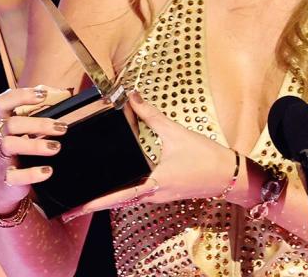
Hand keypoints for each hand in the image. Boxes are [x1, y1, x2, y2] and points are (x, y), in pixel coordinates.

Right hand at [0, 85, 71, 213]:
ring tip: (56, 147)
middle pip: (13, 124)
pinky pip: (15, 176)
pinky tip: (47, 171)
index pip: (3, 102)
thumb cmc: (15, 145)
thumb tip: (62, 93)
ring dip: (35, 145)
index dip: (21, 95)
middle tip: (62, 128)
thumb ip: (37, 110)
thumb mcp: (20, 127)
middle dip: (39, 124)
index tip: (43, 95)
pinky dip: (32, 174)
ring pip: (11, 145)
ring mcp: (0, 156)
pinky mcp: (5, 178)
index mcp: (2, 120)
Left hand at [60, 91, 236, 221]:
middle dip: (98, 201)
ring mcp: (161, 196)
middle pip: (120, 200)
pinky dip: (127, 190)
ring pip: (130, 198)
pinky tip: (122, 181)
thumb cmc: (205, 157)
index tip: (76, 210)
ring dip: (112, 196)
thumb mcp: (176, 133)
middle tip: (76, 203)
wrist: (231, 175)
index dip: (95, 203)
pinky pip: (141, 194)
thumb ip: (151, 116)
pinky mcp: (168, 192)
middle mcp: (154, 195)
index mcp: (153, 185)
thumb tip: (132, 98)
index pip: (117, 196)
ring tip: (93, 192)